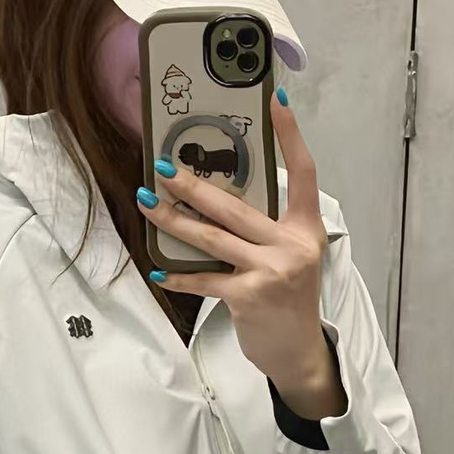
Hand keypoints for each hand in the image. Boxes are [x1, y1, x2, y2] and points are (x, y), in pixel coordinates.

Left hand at [138, 89, 346, 420]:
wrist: (297, 350)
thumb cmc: (288, 299)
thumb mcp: (290, 256)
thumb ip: (266, 228)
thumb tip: (216, 197)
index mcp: (306, 228)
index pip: (303, 173)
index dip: (290, 136)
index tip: (274, 103)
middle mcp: (292, 245)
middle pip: (236, 205)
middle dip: (194, 184)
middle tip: (164, 166)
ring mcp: (271, 270)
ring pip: (212, 236)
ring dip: (173, 220)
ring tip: (147, 202)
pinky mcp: (249, 296)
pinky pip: (205, 278)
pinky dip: (180, 275)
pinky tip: (159, 269)